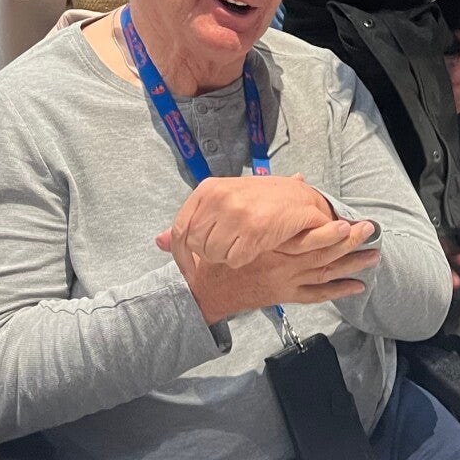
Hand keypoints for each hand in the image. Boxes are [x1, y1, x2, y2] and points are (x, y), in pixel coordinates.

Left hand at [165, 175, 336, 266]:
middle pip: (196, 245)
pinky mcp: (254, 229)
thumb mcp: (223, 202)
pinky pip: (235, 260)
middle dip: (211, 253)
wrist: (301, 200)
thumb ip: (192, 221)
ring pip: (214, 255)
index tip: (189, 270)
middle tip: (231, 244)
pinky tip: (257, 245)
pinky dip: (245, 258)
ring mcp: (236, 212)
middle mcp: (219, 197)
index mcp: (208, 189)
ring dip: (229, 256)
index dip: (181, 255)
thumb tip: (158, 242)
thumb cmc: (262, 201)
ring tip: (245, 242)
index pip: (179, 229)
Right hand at [168, 219, 379, 324]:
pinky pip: (317, 295)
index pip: (307, 238)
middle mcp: (283, 265)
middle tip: (370, 232)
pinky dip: (338, 290)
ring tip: (373, 255)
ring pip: (325, 273)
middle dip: (350, 243)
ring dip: (351, 264)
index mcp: (271, 245)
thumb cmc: (220, 255)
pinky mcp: (286, 295)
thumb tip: (298, 179)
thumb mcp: (236, 224)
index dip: (329, 232)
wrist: (204, 290)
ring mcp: (286, 282)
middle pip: (324, 254)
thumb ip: (267, 200)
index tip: (348, 222)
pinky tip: (357, 285)